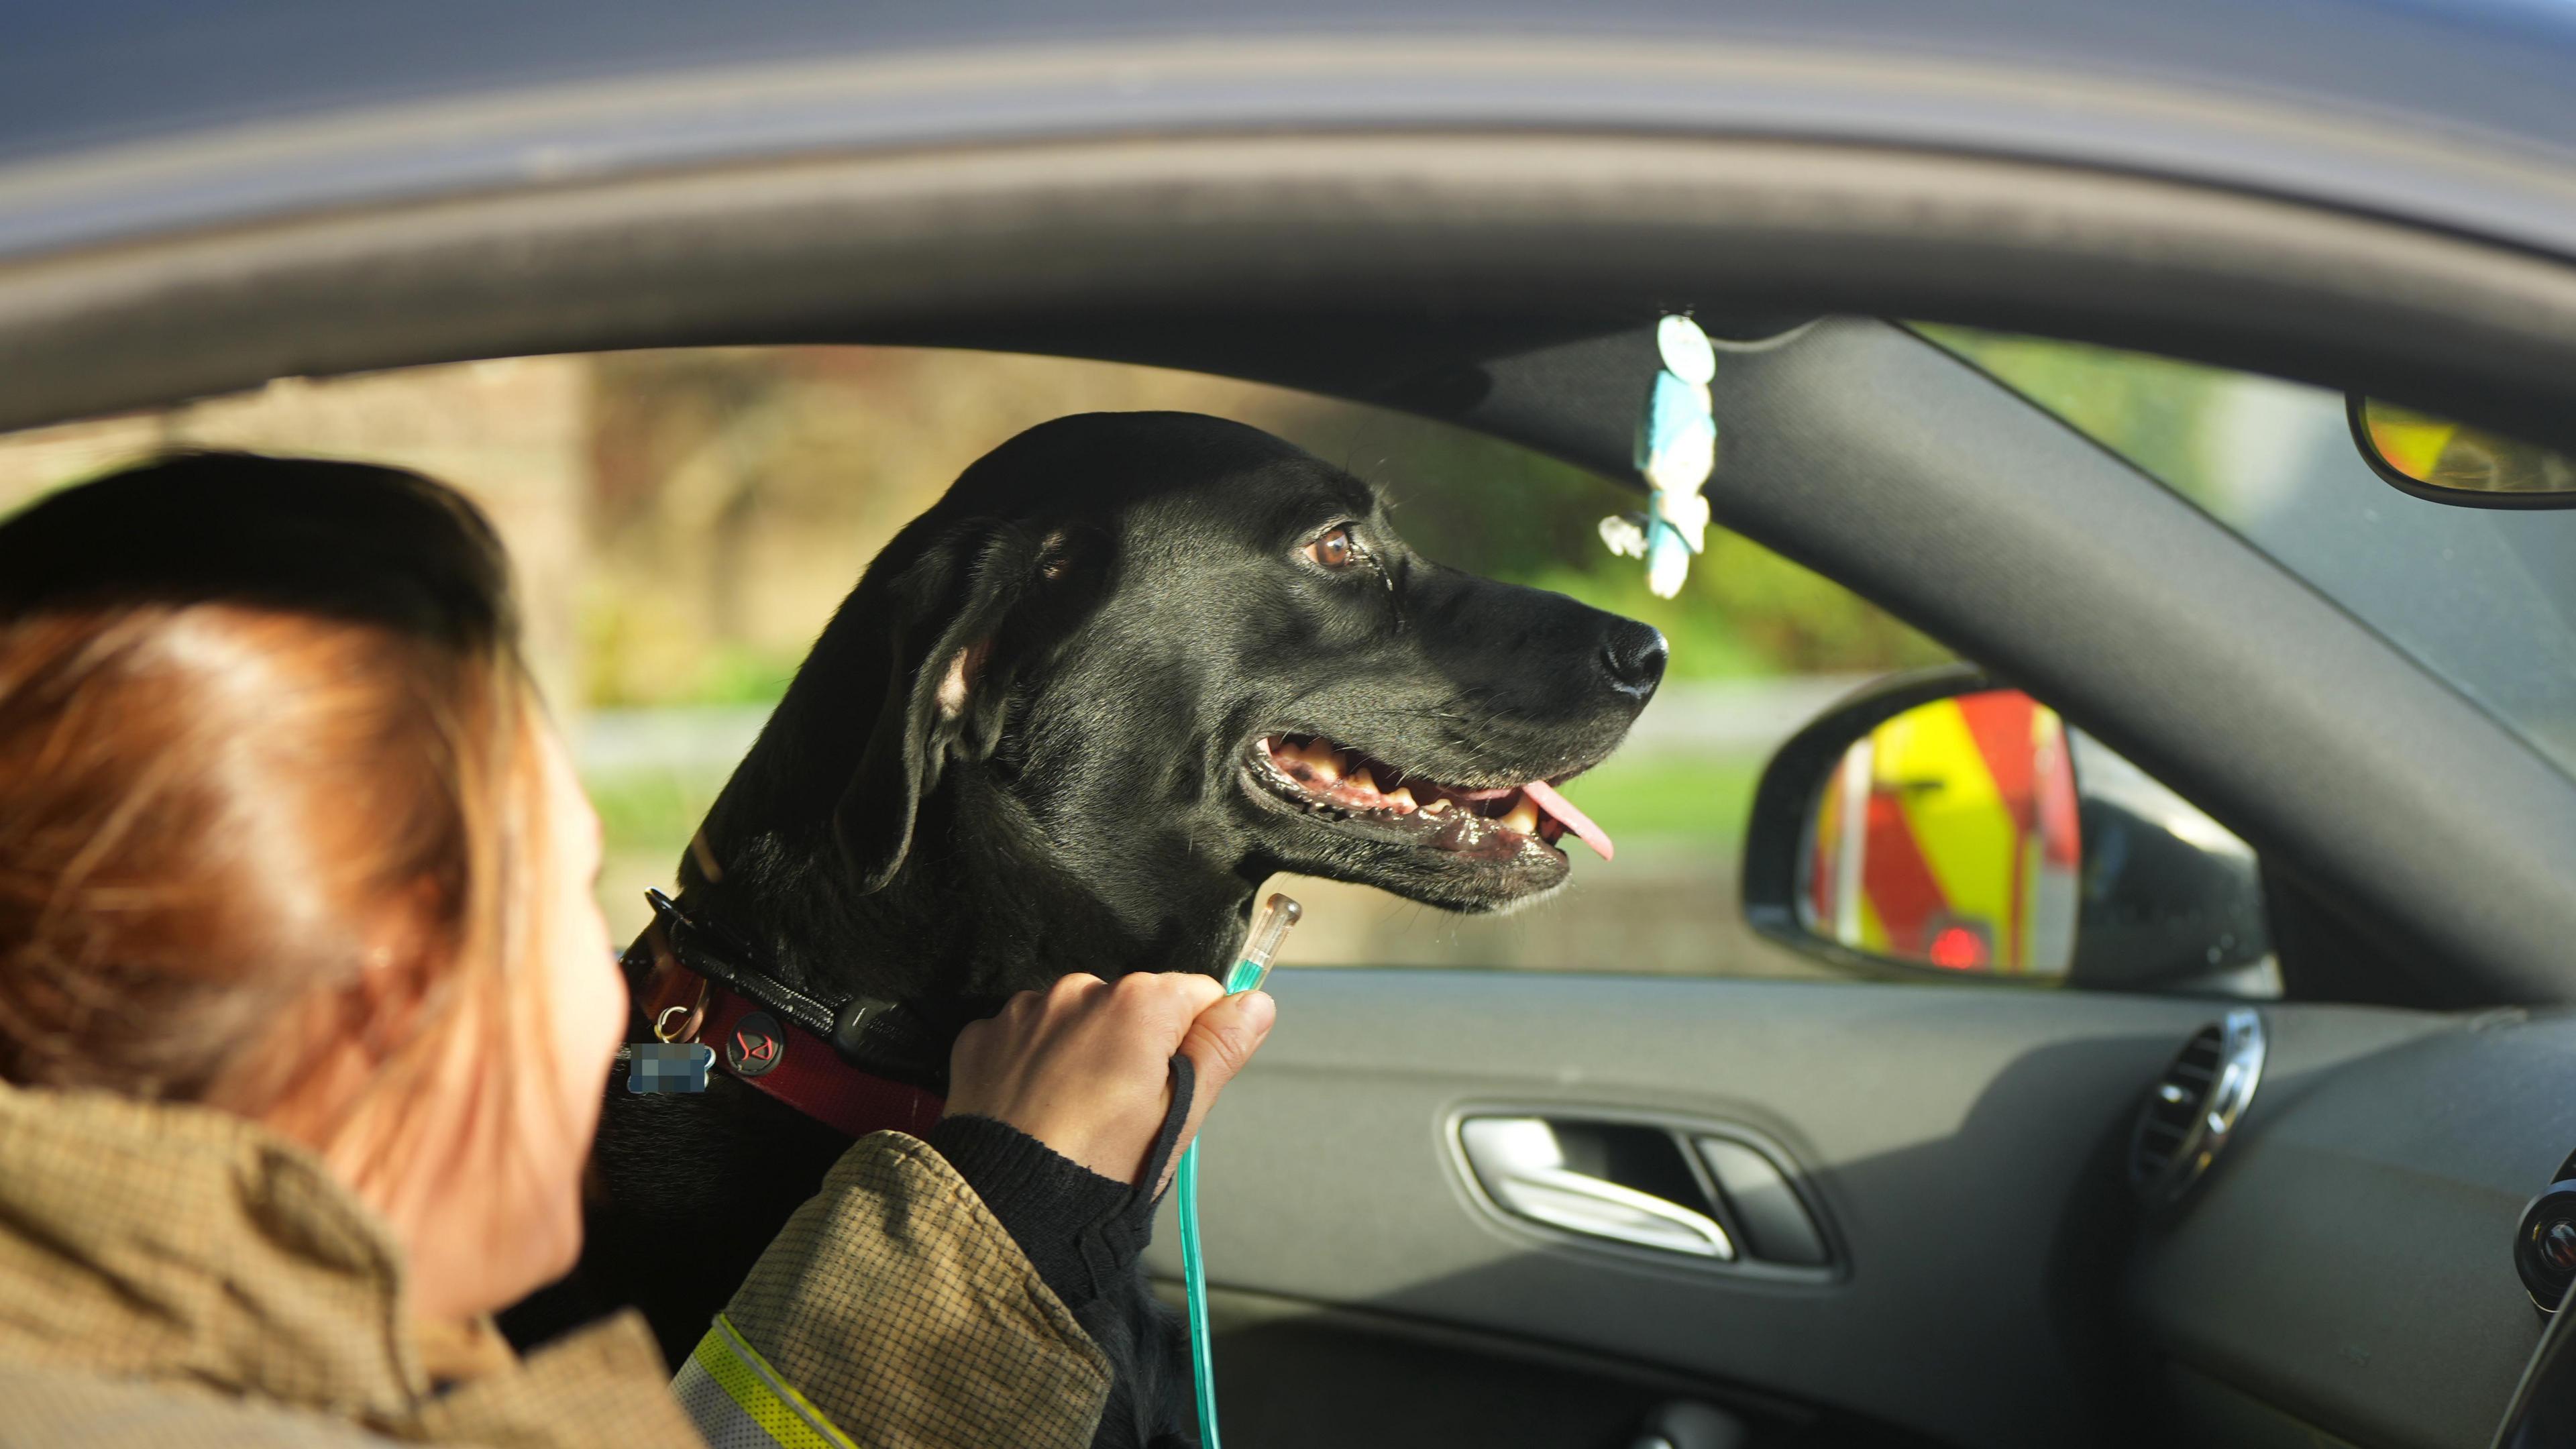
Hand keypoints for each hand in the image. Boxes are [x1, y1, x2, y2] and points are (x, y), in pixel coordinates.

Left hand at [945, 972, 1276, 1189]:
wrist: (1005, 1209)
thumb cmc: (1100, 1168)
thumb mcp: (1178, 1115)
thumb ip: (1219, 1048)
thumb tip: (1254, 1004)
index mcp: (1138, 1003)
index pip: (1197, 994)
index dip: (1198, 1041)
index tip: (1176, 1086)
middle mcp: (1079, 989)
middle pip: (1134, 1005)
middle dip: (1137, 1045)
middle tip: (1126, 1110)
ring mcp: (1025, 1010)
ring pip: (1078, 1018)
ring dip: (1084, 1050)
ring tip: (1076, 1113)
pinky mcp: (983, 1035)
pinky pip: (1025, 1035)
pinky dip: (1034, 1062)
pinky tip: (1036, 1107)